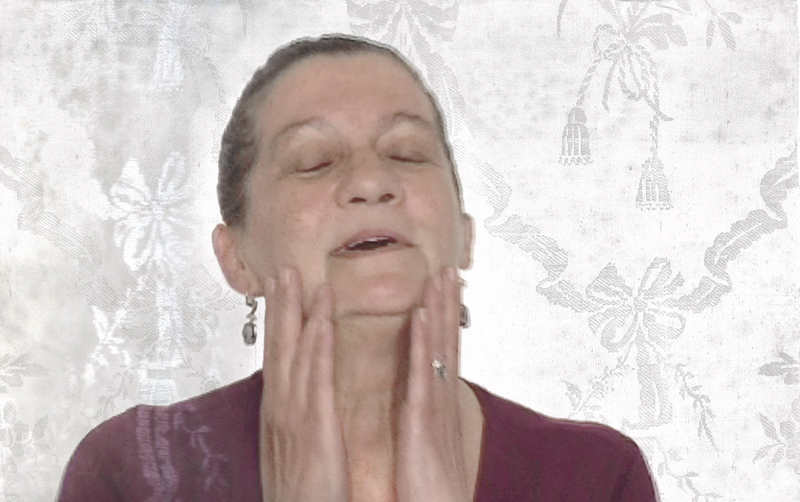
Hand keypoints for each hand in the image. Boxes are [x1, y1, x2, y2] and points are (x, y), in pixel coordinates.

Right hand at [259, 266, 349, 501]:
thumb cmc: (302, 495)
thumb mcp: (293, 452)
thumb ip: (295, 423)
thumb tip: (297, 402)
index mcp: (278, 413)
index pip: (276, 358)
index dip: (276, 323)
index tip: (277, 294)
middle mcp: (280, 407)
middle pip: (277, 346)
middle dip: (278, 306)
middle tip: (281, 269)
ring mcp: (294, 415)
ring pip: (293, 352)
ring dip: (296, 311)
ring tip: (297, 276)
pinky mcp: (314, 426)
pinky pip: (317, 377)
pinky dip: (318, 343)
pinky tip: (321, 318)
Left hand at [396, 266, 470, 501]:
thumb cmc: (429, 488)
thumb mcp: (426, 443)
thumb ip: (423, 416)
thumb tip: (417, 397)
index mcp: (437, 404)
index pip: (442, 352)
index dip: (444, 319)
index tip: (443, 289)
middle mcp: (441, 399)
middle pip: (447, 341)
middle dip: (448, 303)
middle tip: (448, 267)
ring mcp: (435, 407)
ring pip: (440, 348)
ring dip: (441, 309)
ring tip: (441, 275)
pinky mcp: (424, 421)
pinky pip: (423, 375)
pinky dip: (424, 342)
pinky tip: (422, 315)